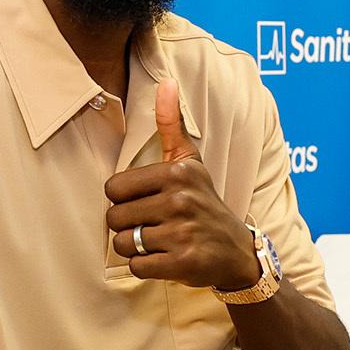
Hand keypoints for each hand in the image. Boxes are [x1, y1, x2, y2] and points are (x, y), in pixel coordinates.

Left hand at [104, 80, 259, 288]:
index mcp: (176, 173)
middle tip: (152, 226)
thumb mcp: (190, 163)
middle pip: (114, 218)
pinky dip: (145, 267)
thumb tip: (166, 82)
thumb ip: (172, 125)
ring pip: (123, 244)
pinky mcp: (184, 262)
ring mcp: (183, 233)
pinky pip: (137, 267)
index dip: (123, 200)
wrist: (236, 250)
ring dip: (135, 249)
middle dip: (127, 227)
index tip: (145, 203)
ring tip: (158, 242)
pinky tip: (164, 258)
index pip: (113, 189)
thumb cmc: (204, 203)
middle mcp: (180, 200)